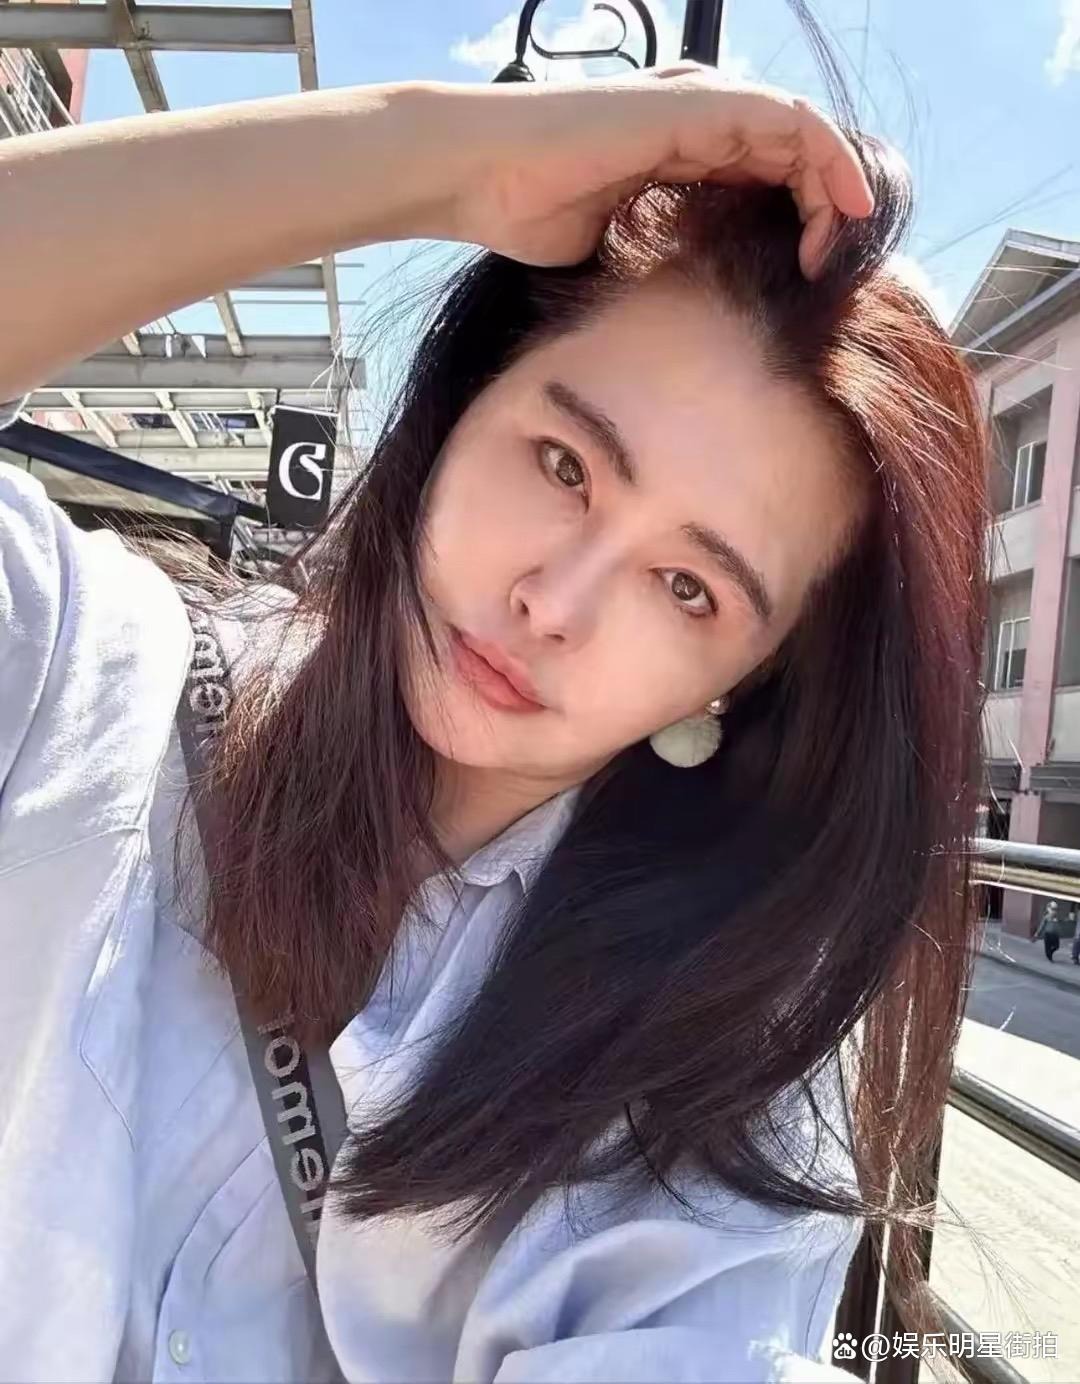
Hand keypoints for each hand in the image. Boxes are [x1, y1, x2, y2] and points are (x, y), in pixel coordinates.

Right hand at [437, 64, 873, 278]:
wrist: (482, 176)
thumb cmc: (527, 210)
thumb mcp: (610, 244)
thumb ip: (652, 252)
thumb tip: (678, 305)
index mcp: (677, 150)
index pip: (762, 173)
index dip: (801, 214)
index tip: (814, 268)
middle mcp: (695, 119)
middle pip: (788, 152)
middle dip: (826, 204)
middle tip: (836, 263)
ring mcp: (696, 105)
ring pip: (797, 132)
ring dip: (834, 185)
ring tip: (847, 238)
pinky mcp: (696, 102)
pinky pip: (786, 121)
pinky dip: (826, 158)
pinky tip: (844, 203)